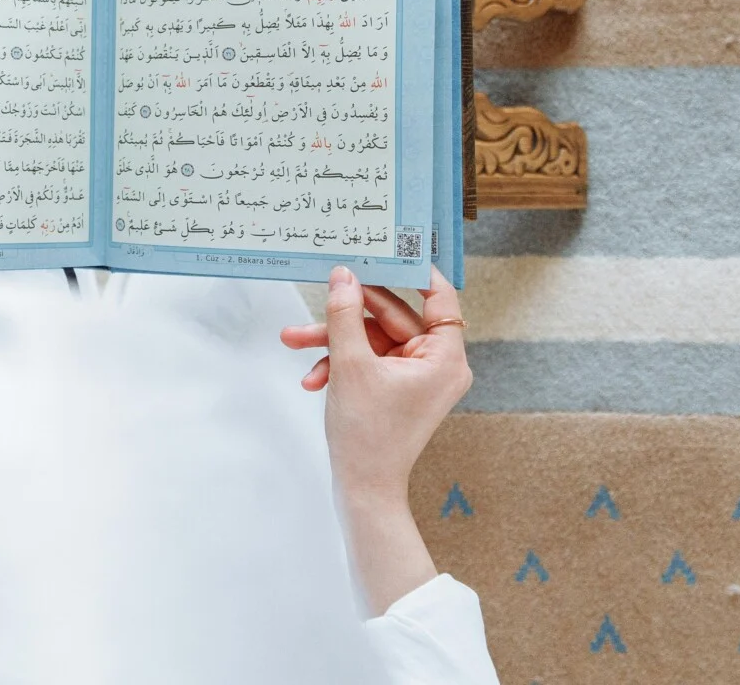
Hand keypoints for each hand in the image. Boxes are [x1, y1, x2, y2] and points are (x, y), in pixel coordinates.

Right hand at [281, 265, 472, 609]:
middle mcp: (437, 365)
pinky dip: (340, 363)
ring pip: (372, 339)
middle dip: (346, 315)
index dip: (414, 272)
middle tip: (318, 297)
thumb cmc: (368, 436)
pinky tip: (313, 377)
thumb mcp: (351, 365)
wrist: (362, 489)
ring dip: (335, 341)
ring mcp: (416, 378)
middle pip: (392, 317)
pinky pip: (368, 360)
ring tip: (295, 341)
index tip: (389, 250)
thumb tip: (344, 275)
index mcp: (445, 357)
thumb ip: (345, 315)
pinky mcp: (396, 389)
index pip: (439, 298)